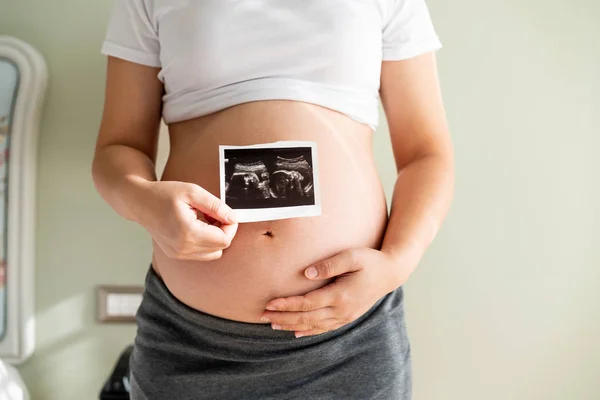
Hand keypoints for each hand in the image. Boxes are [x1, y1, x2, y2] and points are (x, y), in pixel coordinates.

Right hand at [135, 180, 237, 260]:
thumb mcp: (193, 192)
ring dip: (215, 238)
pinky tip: (197, 227)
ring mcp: (178, 254)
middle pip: (220, 248)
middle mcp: (182, 248)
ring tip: (205, 220)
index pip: (224, 240)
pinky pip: (201, 254)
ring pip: (213, 254)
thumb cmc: (164, 194)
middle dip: (223, 231)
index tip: (224, 213)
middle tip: (213, 214)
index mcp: (187, 233)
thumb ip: (216, 206)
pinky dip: (205, 242)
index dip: (230, 226)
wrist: (140, 202)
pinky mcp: (176, 255)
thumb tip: (233, 218)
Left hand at [261, 248, 403, 337]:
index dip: (287, 304)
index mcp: (341, 295)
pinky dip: (308, 331)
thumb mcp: (352, 256)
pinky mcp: (347, 317)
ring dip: (292, 325)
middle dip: (283, 317)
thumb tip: (306, 273)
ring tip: (273, 324)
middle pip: (306, 318)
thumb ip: (329, 264)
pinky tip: (296, 332)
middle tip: (263, 315)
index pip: (307, 303)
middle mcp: (342, 310)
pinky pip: (324, 328)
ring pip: (313, 326)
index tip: (270, 303)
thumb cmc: (370, 261)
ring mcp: (345, 316)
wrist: (390, 273)